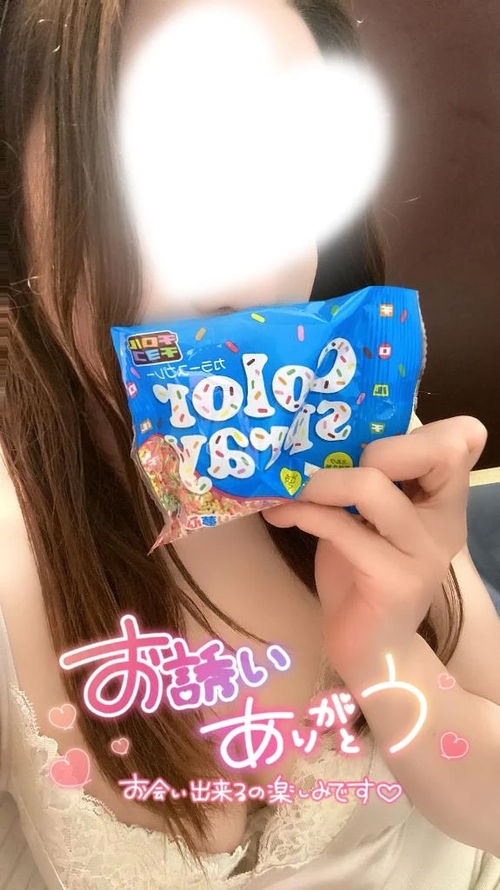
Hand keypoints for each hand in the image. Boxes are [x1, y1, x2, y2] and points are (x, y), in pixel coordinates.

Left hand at [263, 417, 486, 671]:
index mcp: (444, 500)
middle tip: (330, 467)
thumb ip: (366, 480)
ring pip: (373, 487)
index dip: (422, 428)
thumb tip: (318, 432)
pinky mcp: (393, 580)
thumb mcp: (367, 518)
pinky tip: (280, 515)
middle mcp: (445, 521)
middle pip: (437, 450)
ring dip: (322, 482)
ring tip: (293, 491)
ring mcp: (422, 552)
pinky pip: (342, 528)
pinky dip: (304, 513)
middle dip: (374, 446)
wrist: (371, 651)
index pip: (462, 440)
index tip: (367, 443)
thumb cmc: (361, 576)